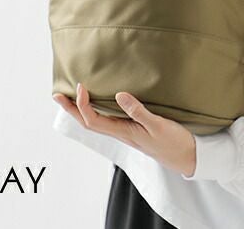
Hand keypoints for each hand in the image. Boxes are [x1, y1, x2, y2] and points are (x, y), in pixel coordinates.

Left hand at [53, 82, 196, 176]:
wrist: (186, 156)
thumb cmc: (173, 142)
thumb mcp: (157, 124)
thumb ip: (138, 111)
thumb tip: (119, 94)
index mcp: (123, 131)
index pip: (93, 120)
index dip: (82, 105)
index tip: (80, 87)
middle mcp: (120, 132)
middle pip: (88, 122)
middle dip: (71, 109)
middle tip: (57, 95)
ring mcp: (125, 131)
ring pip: (96, 121)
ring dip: (81, 110)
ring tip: (72, 96)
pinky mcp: (132, 128)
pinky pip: (108, 120)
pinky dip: (97, 110)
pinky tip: (99, 102)